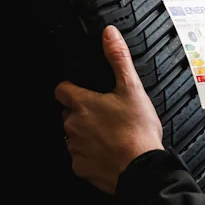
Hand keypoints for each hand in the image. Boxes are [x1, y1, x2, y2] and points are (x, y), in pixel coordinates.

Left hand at [56, 25, 164, 193]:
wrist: (142, 170)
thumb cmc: (138, 131)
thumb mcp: (132, 88)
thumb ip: (118, 58)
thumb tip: (109, 34)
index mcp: (82, 104)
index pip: (62, 90)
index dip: (71, 89)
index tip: (83, 92)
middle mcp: (72, 126)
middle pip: (68, 114)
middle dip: (82, 113)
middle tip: (105, 116)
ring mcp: (75, 148)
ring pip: (74, 136)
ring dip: (86, 135)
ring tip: (110, 136)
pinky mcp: (80, 168)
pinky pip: (80, 158)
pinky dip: (91, 156)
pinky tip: (108, 154)